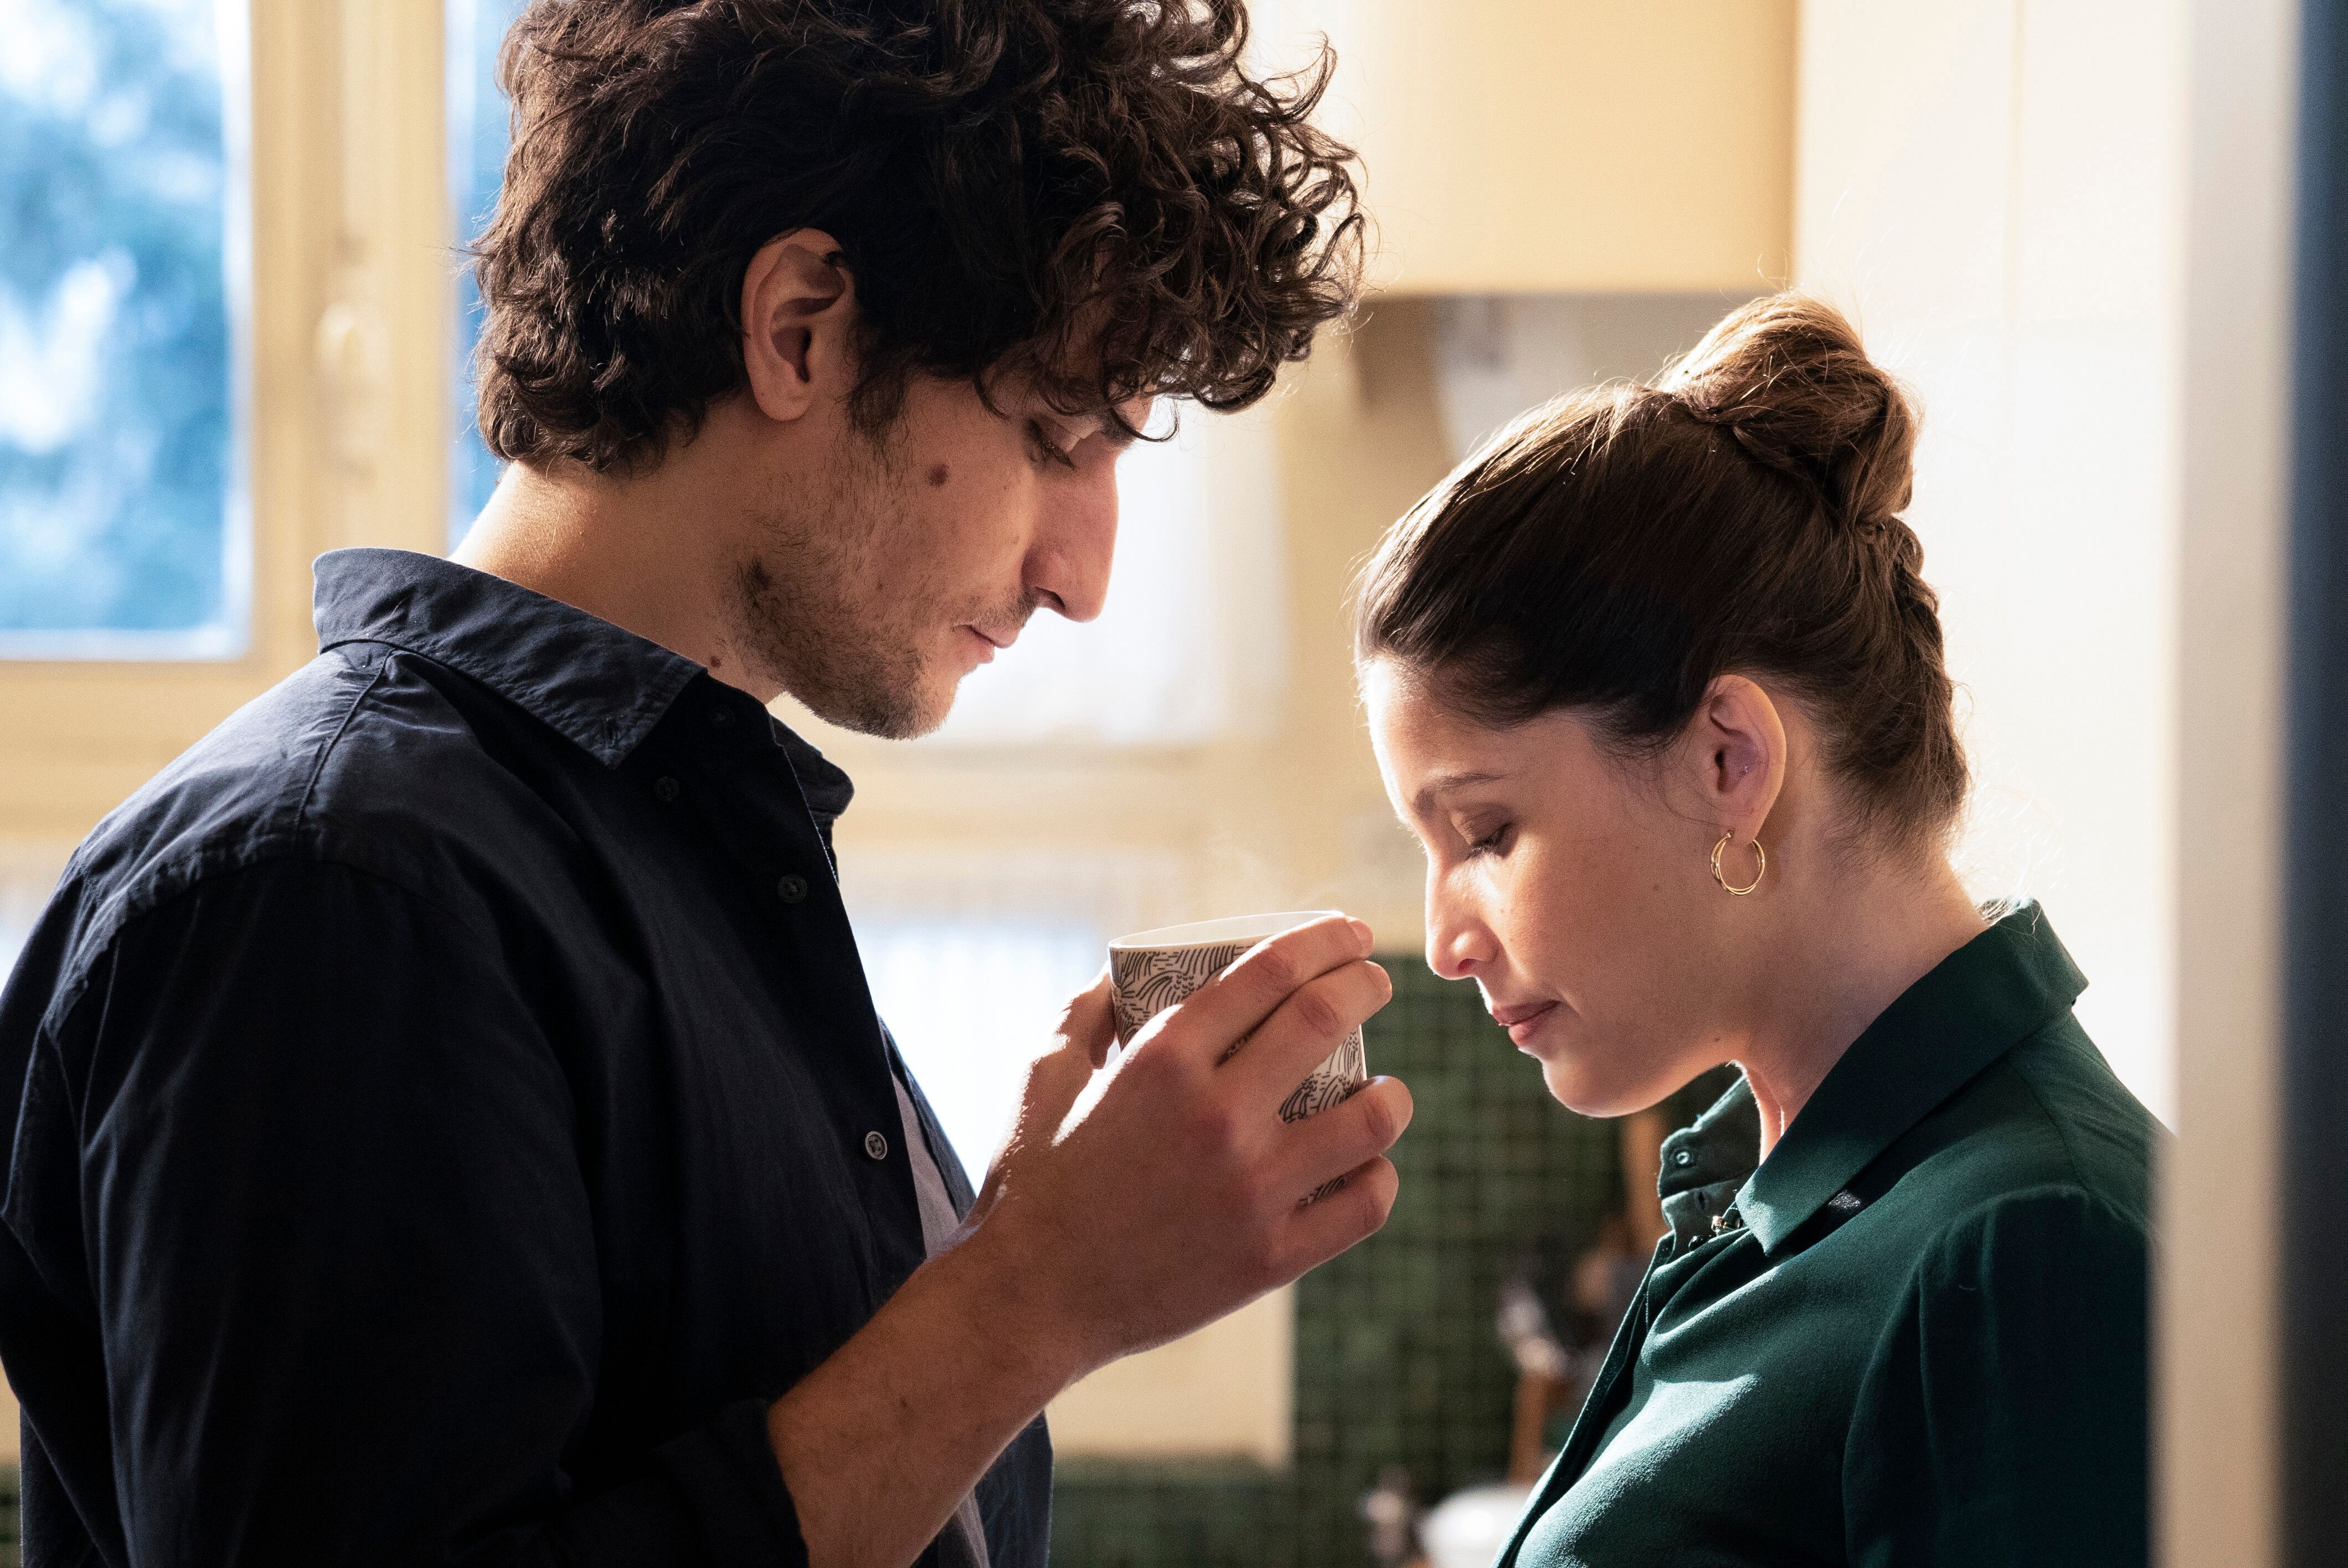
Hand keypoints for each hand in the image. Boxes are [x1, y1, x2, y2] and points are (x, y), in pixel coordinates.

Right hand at [961, 914, 1410, 1381]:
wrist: (1027, 1301)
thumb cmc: (1031, 1183)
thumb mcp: (1043, 1074)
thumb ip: (1088, 1012)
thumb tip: (1124, 971)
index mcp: (1163, 1060)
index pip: (1272, 970)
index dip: (1324, 938)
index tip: (1348, 933)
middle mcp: (1216, 1116)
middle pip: (1326, 1019)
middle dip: (1366, 985)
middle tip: (1374, 982)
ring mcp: (1251, 1190)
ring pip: (1369, 1119)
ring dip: (1390, 1092)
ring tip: (1384, 1090)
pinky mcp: (1270, 1258)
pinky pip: (1363, 1206)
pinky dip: (1378, 1176)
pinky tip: (1367, 1164)